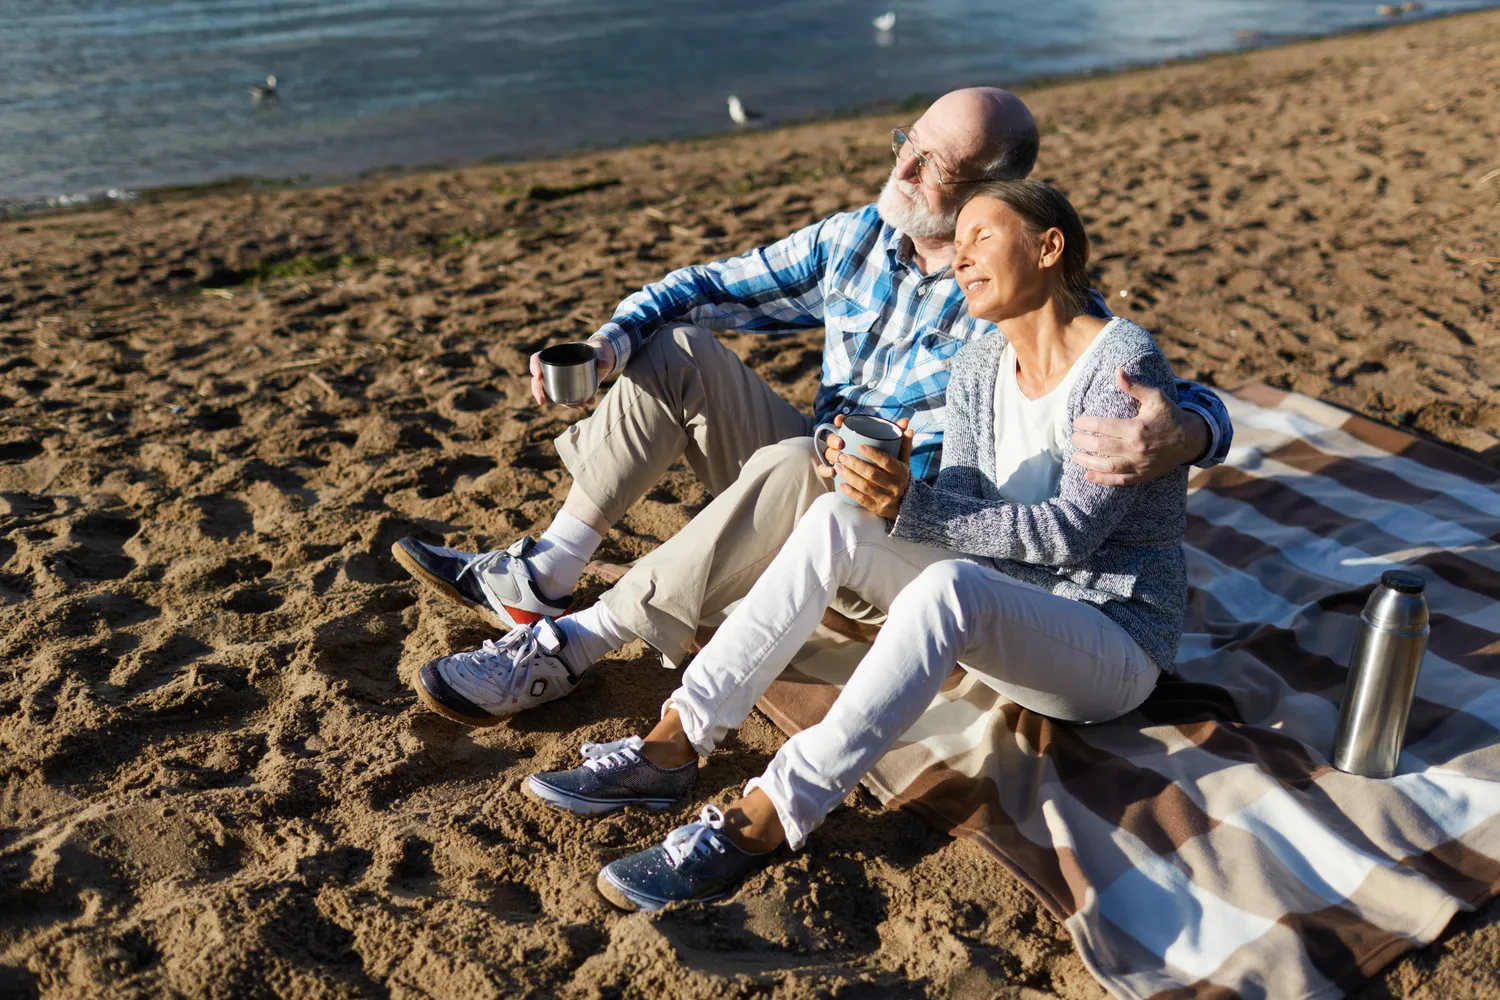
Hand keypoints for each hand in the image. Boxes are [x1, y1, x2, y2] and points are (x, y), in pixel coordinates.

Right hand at [529, 337, 616, 408]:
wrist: (604, 359)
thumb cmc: (598, 350)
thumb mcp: (602, 352)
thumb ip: (603, 357)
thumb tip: (602, 364)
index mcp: (557, 353)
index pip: (537, 359)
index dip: (534, 367)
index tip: (539, 376)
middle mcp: (555, 367)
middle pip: (538, 380)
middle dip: (538, 392)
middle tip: (542, 402)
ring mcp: (560, 379)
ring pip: (552, 393)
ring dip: (563, 403)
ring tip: (580, 405)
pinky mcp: (569, 389)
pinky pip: (565, 399)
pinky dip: (574, 404)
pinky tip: (586, 404)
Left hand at [817, 415, 913, 517]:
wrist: (906, 504)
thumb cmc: (900, 476)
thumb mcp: (904, 460)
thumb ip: (903, 442)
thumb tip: (905, 421)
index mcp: (901, 471)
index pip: (886, 461)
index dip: (873, 454)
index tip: (859, 446)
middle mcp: (895, 486)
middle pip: (872, 474)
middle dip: (855, 464)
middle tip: (842, 455)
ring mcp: (886, 498)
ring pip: (865, 487)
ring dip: (850, 476)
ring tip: (837, 466)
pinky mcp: (877, 508)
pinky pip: (862, 500)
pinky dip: (850, 492)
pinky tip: (840, 484)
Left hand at [1070, 368, 1209, 484]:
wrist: (1191, 440)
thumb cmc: (1170, 415)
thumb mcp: (1155, 397)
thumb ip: (1134, 386)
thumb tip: (1117, 371)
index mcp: (1137, 428)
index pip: (1103, 426)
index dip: (1086, 424)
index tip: (1077, 422)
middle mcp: (1136, 448)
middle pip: (1101, 446)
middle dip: (1083, 442)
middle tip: (1073, 437)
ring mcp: (1139, 464)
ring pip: (1107, 466)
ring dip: (1088, 462)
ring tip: (1075, 456)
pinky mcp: (1142, 475)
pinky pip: (1119, 481)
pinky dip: (1102, 480)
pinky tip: (1088, 476)